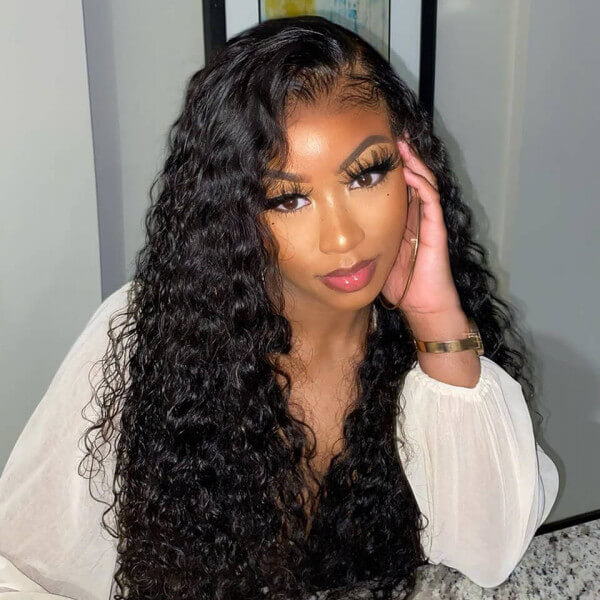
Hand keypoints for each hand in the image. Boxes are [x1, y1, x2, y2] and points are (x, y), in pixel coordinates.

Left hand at [380, 135, 461, 316]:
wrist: (422, 305)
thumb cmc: (399, 284)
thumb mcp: (376, 255)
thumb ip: (365, 239)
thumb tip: (338, 232)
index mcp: (402, 219)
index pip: (396, 186)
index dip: (387, 168)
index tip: (372, 149)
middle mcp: (417, 215)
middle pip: (412, 177)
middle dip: (403, 156)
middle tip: (389, 134)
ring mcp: (429, 220)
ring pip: (424, 182)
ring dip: (413, 162)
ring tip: (401, 143)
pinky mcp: (436, 229)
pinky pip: (431, 199)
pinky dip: (422, 183)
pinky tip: (409, 170)